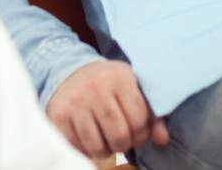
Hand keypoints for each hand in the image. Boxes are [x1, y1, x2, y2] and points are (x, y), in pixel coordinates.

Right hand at [46, 60, 170, 158]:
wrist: (69, 71)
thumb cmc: (109, 84)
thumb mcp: (132, 88)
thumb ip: (152, 113)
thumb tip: (163, 140)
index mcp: (120, 78)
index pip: (139, 119)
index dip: (142, 133)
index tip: (138, 131)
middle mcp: (96, 88)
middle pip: (119, 136)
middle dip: (124, 144)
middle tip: (122, 138)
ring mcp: (75, 102)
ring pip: (98, 147)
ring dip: (105, 149)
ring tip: (106, 138)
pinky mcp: (58, 116)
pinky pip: (78, 148)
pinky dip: (86, 149)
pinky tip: (90, 136)